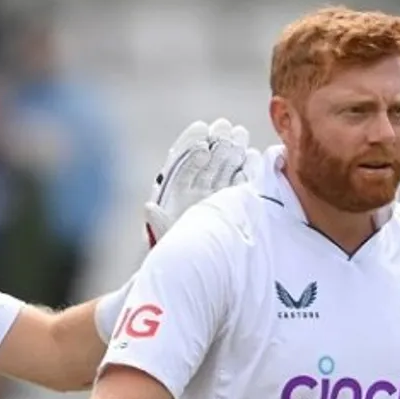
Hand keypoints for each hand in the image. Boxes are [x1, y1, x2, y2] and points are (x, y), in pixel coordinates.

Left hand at [144, 117, 262, 247]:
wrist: (201, 272)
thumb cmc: (180, 256)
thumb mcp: (168, 240)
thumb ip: (159, 223)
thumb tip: (147, 207)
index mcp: (176, 196)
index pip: (184, 164)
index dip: (192, 145)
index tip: (201, 130)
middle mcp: (196, 194)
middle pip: (206, 163)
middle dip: (215, 143)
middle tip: (224, 126)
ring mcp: (216, 197)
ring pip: (224, 169)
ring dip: (231, 151)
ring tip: (240, 133)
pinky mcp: (234, 206)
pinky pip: (241, 184)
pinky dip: (248, 170)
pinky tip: (252, 156)